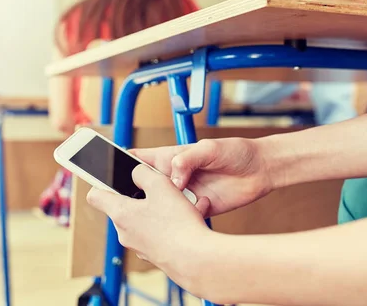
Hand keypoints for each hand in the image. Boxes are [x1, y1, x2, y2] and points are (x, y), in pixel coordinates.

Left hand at [87, 165, 211, 280]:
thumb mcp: (160, 185)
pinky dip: (170, 224)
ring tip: (182, 204)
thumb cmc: (176, 224)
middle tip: (160, 189)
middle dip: (142, 196)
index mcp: (120, 213)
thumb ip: (143, 173)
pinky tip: (190, 218)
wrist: (196, 260)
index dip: (101, 183)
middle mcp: (125, 232)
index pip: (95, 196)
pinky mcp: (155, 255)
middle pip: (125, 206)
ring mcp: (139, 246)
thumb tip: (136, 173)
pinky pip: (158, 233)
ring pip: (146, 219)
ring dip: (161, 209)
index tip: (111, 178)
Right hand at [131, 138, 272, 216]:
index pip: (137, 160)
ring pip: (162, 207)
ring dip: (163, 211)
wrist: (261, 171)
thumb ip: (188, 159)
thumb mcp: (210, 149)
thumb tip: (174, 178)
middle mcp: (173, 177)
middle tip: (140, 201)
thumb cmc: (235, 151)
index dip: (118, 164)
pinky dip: (187, 219)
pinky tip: (200, 209)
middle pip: (143, 187)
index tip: (105, 173)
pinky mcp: (196, 209)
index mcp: (170, 158)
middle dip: (137, 196)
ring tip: (171, 209)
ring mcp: (183, 195)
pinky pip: (183, 218)